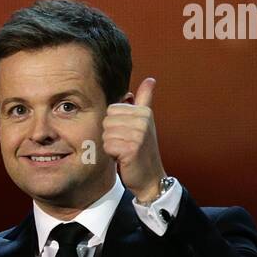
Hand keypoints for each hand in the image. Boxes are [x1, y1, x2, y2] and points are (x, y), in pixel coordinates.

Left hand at [103, 77, 165, 202]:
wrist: (150, 177)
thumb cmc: (143, 149)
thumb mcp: (145, 121)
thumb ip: (145, 99)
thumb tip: (150, 79)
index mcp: (144, 112)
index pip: (111, 110)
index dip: (115, 125)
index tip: (128, 134)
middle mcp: (143, 121)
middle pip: (106, 121)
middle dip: (112, 135)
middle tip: (126, 144)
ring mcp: (139, 134)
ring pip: (106, 134)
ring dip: (112, 146)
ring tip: (125, 151)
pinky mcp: (132, 148)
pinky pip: (107, 145)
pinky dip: (112, 154)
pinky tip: (124, 158)